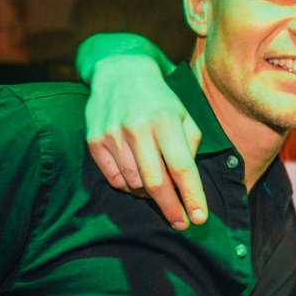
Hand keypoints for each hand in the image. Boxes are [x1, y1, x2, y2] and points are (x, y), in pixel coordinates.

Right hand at [85, 55, 205, 229]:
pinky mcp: (94, 141)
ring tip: (159, 190)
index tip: (200, 218)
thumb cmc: (160, 100)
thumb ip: (191, 146)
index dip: (192, 196)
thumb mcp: (185, 116)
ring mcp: (113, 135)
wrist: (120, 73)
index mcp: (166, 121)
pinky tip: (138, 179)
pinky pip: (114, 179)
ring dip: (150, 195)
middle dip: (171, 208)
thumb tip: (187, 183)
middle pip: (156, 183)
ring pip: (134, 184)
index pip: (182, 168)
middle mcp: (138, 128)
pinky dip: (129, 186)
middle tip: (182, 223)